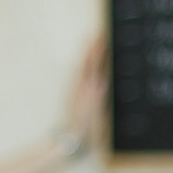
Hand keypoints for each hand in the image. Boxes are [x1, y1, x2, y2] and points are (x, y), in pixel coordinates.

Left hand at [60, 36, 107, 152]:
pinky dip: (89, 66)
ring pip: (86, 67)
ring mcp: (80, 91)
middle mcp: (82, 87)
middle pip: (89, 61)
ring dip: (91, 54)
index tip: (104, 34)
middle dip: (95, 47)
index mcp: (87, 89)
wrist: (69, 141)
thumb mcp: (91, 116)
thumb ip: (95, 99)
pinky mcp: (80, 97)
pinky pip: (85, 76)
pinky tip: (93, 66)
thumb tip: (101, 82)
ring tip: (96, 43)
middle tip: (102, 32)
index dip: (98, 49)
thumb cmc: (82, 130)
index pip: (93, 64)